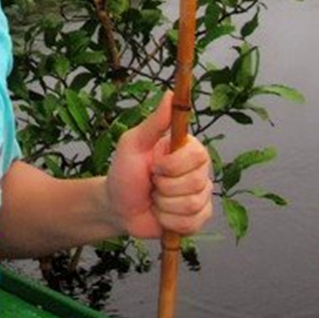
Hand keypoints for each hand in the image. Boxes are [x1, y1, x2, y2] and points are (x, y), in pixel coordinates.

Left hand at [105, 92, 213, 238]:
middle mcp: (199, 170)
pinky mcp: (198, 218)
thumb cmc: (124, 171)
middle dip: (164, 187)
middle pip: (196, 183)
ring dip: (164, 205)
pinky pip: (192, 223)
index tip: (154, 166)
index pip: (198, 156)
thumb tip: (171, 94)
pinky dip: (169, 221)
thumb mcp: (134, 143)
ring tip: (154, 197)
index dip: (174, 165)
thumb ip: (155, 122)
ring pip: (192, 205)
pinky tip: (160, 213)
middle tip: (151, 182)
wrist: (118, 207)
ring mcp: (200, 195)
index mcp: (186, 148)